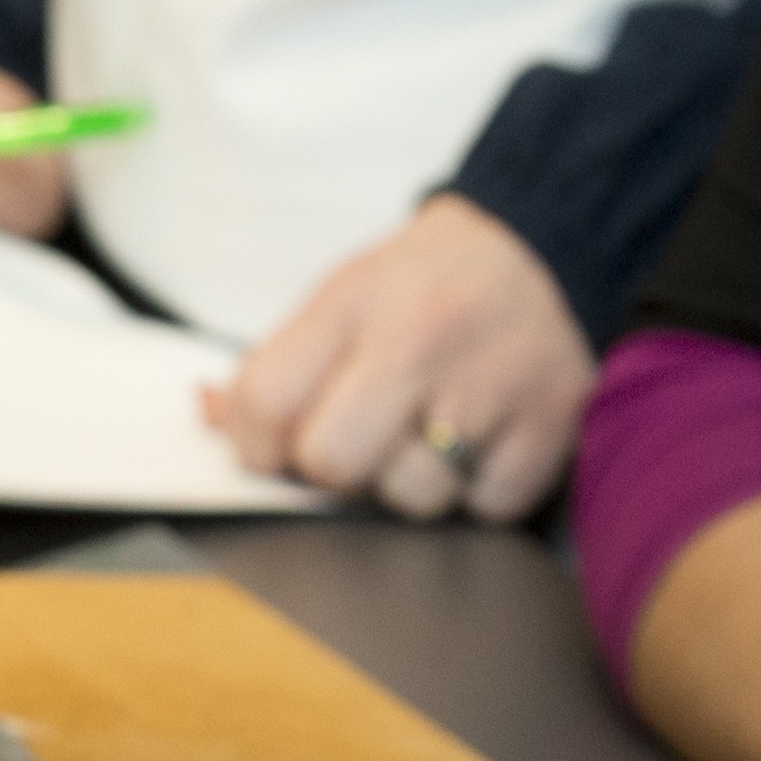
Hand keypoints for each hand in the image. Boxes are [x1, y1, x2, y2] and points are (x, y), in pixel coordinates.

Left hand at [210, 196, 591, 521]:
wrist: (544, 251)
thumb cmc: (424, 289)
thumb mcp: (342, 298)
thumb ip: (274, 364)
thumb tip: (209, 416)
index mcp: (353, 301)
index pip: (264, 404)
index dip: (256, 448)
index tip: (277, 447)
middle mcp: (420, 337)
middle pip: (332, 463)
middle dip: (335, 472)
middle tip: (361, 444)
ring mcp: (492, 382)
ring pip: (412, 498)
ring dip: (410, 485)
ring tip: (430, 436)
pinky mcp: (551, 424)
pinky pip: (487, 509)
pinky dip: (479, 492)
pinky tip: (484, 443)